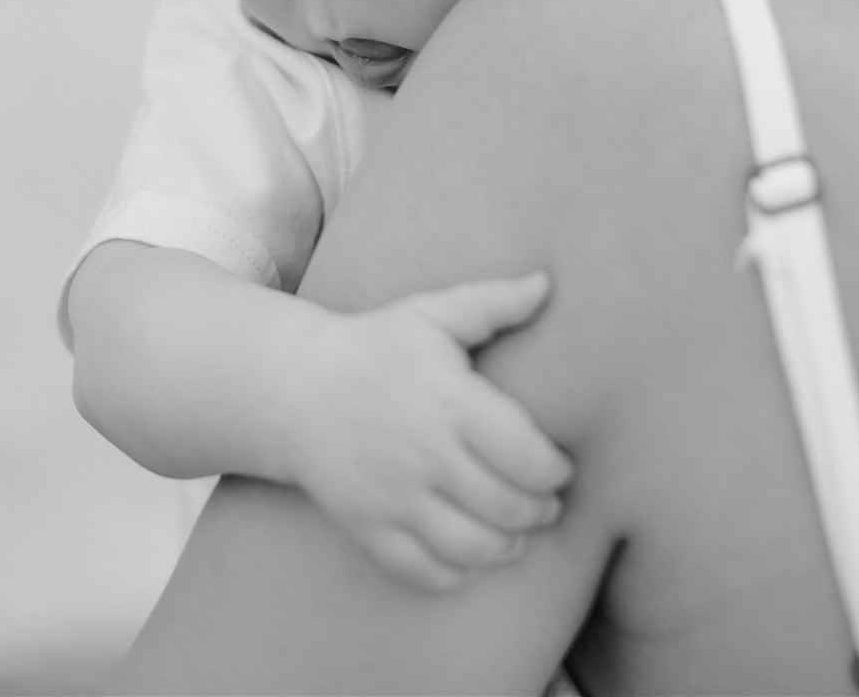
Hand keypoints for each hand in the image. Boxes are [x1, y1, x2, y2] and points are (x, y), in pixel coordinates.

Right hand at [277, 272, 572, 591]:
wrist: (297, 388)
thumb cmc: (376, 346)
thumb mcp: (431, 313)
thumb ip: (492, 301)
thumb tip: (546, 283)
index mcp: (449, 402)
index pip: (524, 455)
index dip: (554, 471)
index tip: (561, 467)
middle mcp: (425, 455)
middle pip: (505, 508)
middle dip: (539, 512)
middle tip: (547, 504)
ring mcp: (394, 497)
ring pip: (471, 548)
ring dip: (507, 548)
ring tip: (517, 533)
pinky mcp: (368, 527)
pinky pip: (424, 572)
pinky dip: (457, 575)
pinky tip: (471, 555)